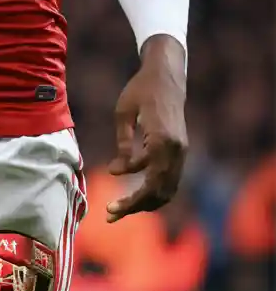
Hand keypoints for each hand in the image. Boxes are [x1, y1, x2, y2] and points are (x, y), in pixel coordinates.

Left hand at [106, 35, 186, 222]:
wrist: (167, 75)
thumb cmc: (141, 90)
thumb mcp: (123, 112)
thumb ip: (123, 143)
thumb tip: (118, 172)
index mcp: (162, 141)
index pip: (148, 183)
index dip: (129, 199)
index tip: (109, 206)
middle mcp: (176, 150)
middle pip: (160, 192)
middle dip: (136, 207)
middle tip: (111, 215)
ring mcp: (182, 151)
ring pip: (168, 189)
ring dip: (146, 201)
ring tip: (122, 208)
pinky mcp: (181, 150)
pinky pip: (170, 178)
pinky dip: (154, 189)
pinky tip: (134, 188)